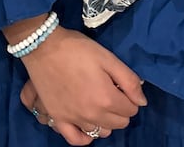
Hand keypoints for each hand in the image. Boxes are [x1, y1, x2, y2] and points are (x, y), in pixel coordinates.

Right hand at [18, 27, 145, 143]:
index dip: (129, 96)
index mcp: (107, 98)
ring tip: (98, 104)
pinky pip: (75, 139)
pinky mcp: (58, 117)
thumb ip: (129, 81)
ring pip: (101, 131)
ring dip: (105, 120)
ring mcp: (74, 118)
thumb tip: (141, 101)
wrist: (43, 46)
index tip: (119, 85)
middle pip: (119, 123)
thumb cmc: (77, 48)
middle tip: (110, 91)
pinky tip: (87, 126)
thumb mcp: (108, 57)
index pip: (132, 109)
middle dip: (120, 109)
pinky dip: (85, 137)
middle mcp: (92, 113)